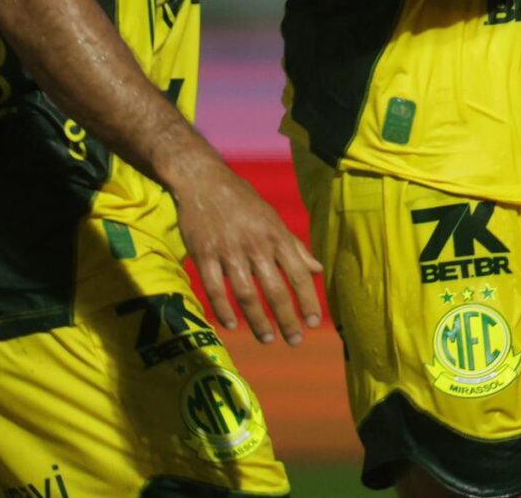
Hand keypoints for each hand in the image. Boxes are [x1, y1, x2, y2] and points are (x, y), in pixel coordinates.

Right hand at [169, 158, 321, 344]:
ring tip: (267, 338)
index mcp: (277, 236)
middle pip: (275, 290)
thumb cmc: (242, 201)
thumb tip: (317, 269)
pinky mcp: (204, 255)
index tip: (314, 323)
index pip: (298, 274)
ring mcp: (229, 251)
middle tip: (294, 341)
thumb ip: (294, 246)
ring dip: (257, 321)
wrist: (203, 181)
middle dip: (287, 319)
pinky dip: (224, 310)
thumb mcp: (273, 219)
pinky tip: (232, 325)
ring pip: (246, 294)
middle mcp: (256, 246)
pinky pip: (214, 289)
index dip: (307, 300)